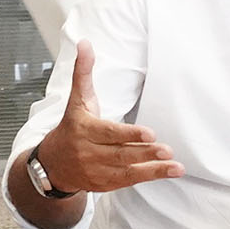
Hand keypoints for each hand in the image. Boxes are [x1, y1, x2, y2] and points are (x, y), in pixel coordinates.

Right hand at [33, 41, 180, 196]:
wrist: (53, 163)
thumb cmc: (72, 126)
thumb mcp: (76, 100)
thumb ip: (83, 72)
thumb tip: (85, 43)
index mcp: (84, 130)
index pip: (109, 133)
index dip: (129, 135)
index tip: (150, 133)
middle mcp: (89, 153)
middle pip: (120, 154)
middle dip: (145, 153)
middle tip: (167, 150)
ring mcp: (96, 172)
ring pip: (127, 172)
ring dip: (154, 169)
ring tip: (176, 166)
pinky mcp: (104, 185)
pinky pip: (129, 181)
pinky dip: (149, 177)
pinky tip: (168, 172)